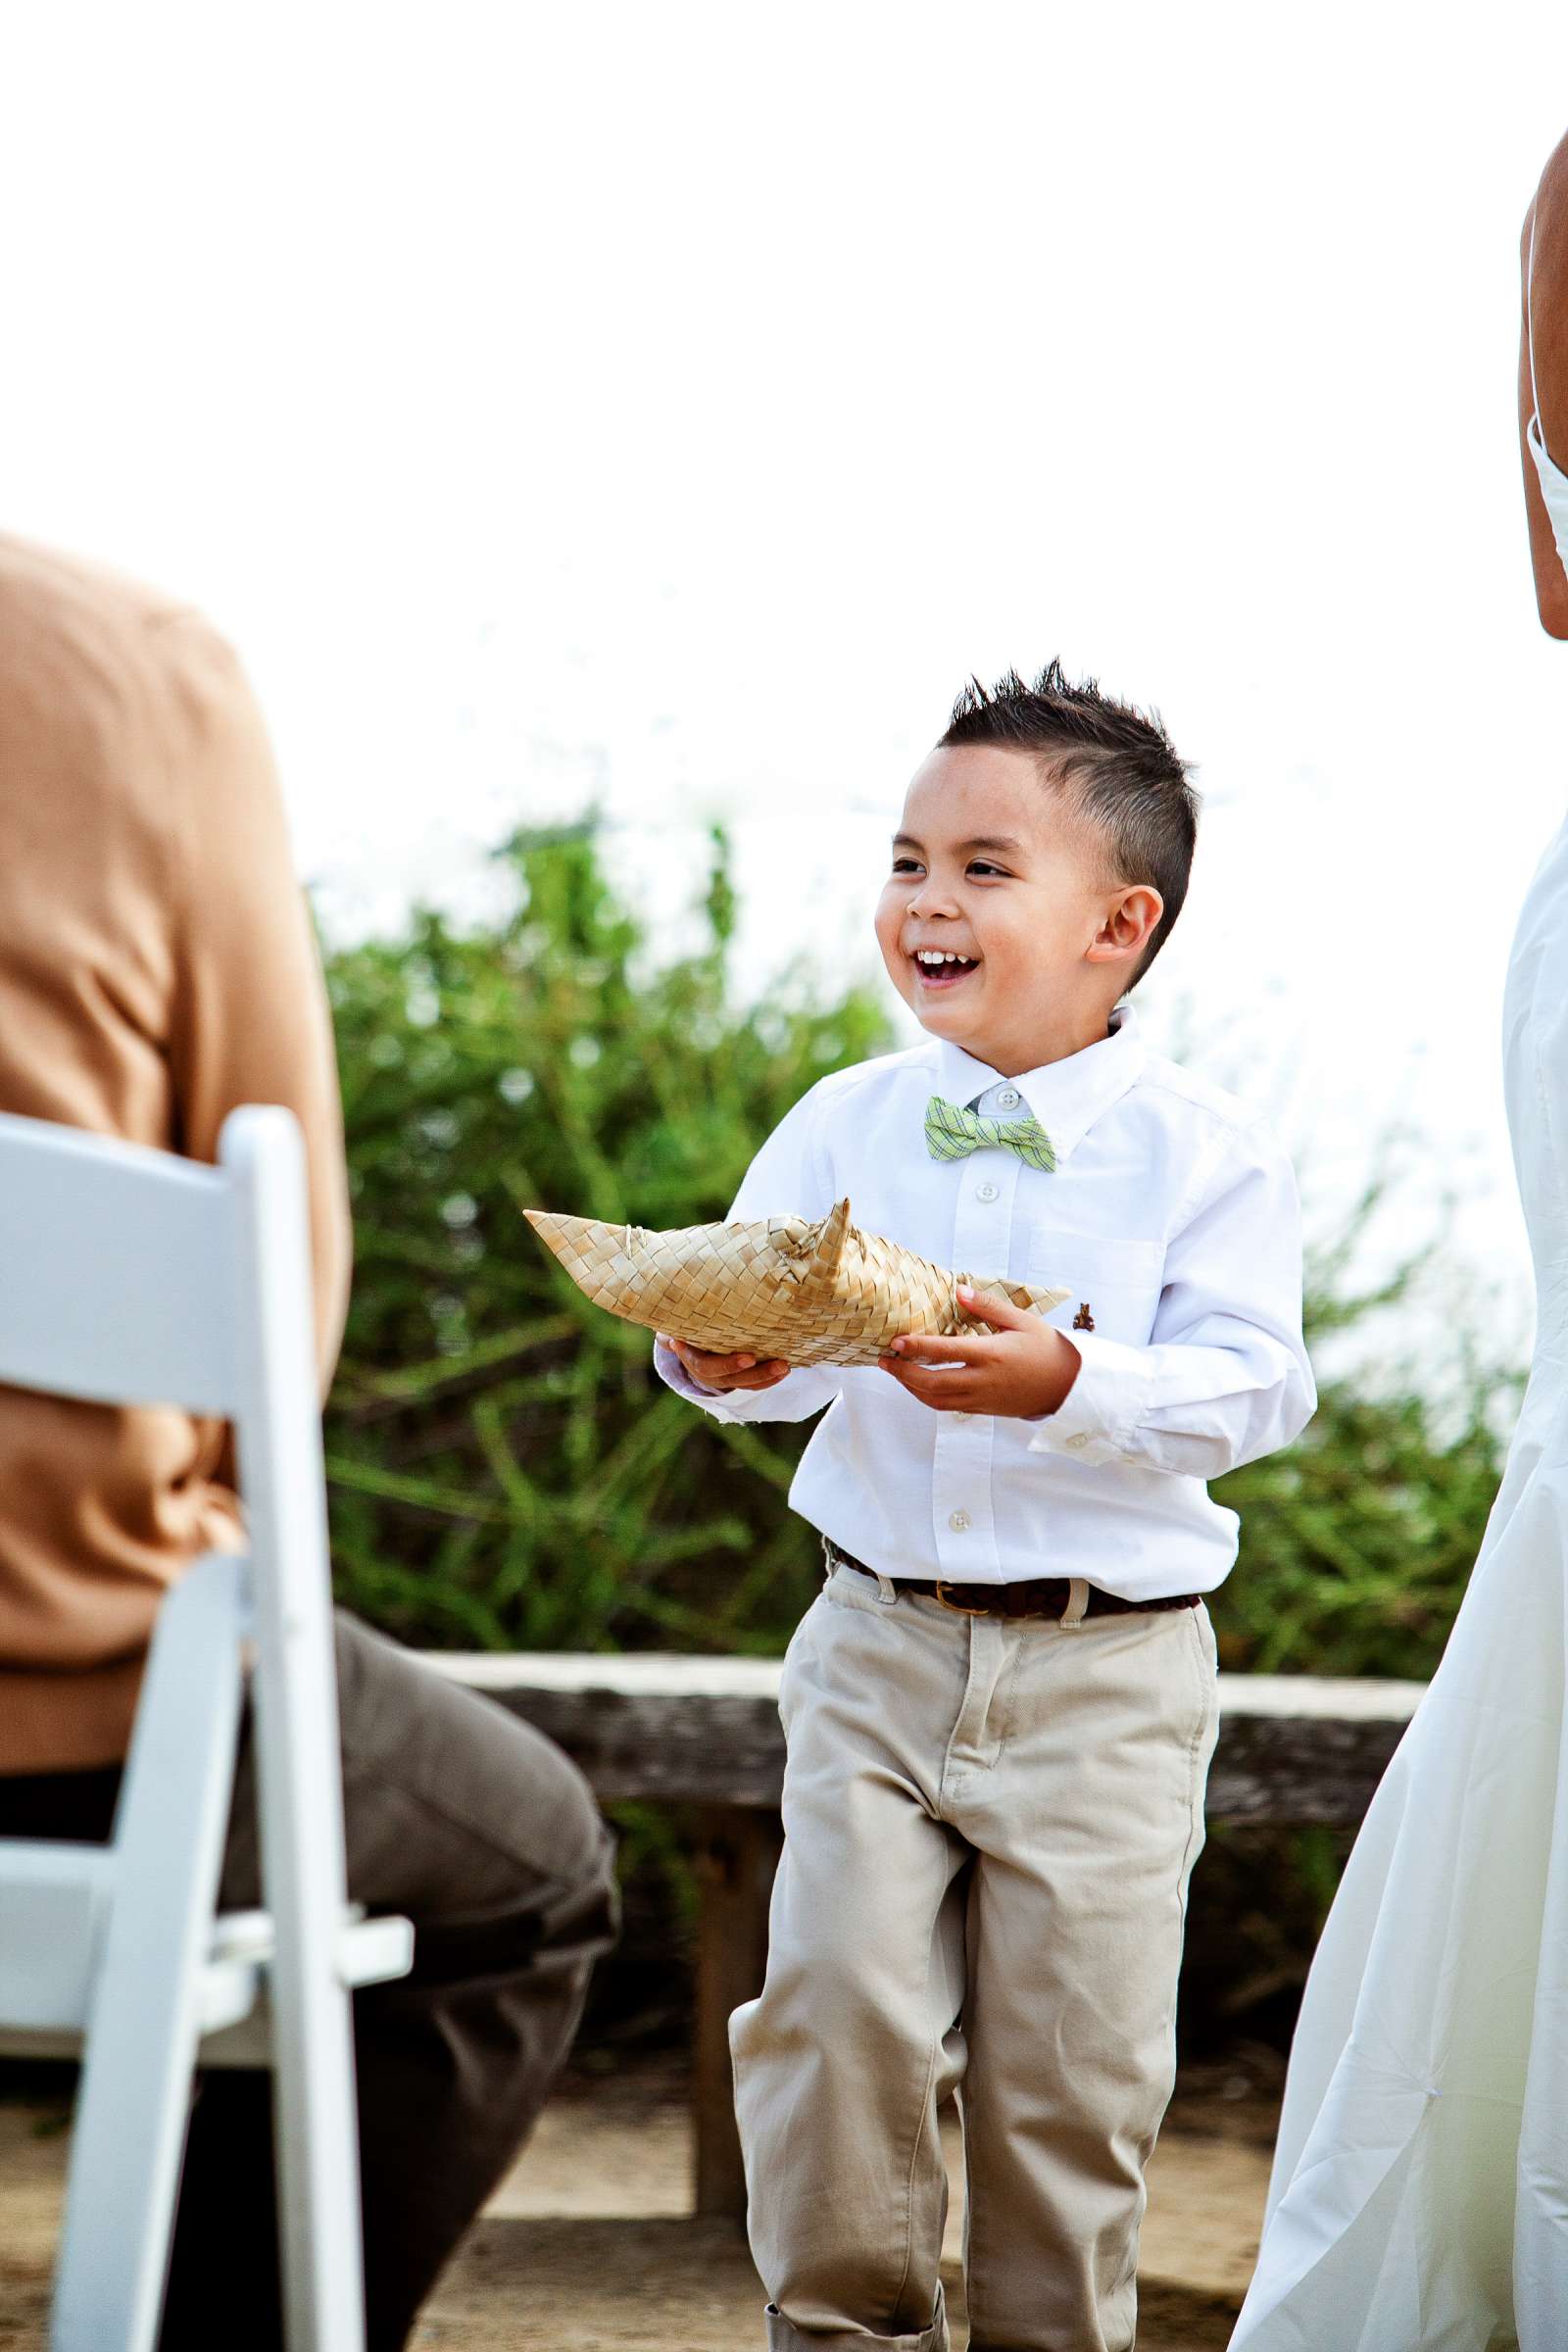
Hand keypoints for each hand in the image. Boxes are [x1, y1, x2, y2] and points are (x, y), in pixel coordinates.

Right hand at [664, 1334, 791, 1392]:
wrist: (688, 1340)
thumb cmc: (685, 1323)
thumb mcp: (675, 1322)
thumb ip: (674, 1324)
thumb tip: (668, 1334)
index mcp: (691, 1357)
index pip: (704, 1365)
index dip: (724, 1363)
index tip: (747, 1358)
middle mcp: (707, 1372)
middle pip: (726, 1376)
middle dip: (747, 1370)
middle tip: (766, 1361)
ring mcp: (723, 1378)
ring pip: (743, 1383)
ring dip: (765, 1376)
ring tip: (784, 1366)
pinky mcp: (737, 1378)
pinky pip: (753, 1384)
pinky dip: (769, 1379)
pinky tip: (785, 1370)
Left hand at [878, 1285, 1081, 1417]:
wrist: (1069, 1386)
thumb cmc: (1046, 1349)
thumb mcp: (1020, 1320)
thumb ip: (986, 1306)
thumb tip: (958, 1290)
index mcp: (991, 1354)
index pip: (944, 1352)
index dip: (916, 1347)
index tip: (895, 1341)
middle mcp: (983, 1380)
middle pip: (932, 1384)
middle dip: (902, 1373)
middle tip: (884, 1360)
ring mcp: (982, 1399)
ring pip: (936, 1401)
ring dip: (911, 1388)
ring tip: (897, 1371)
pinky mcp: (984, 1410)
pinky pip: (949, 1407)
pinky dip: (929, 1397)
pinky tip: (920, 1384)